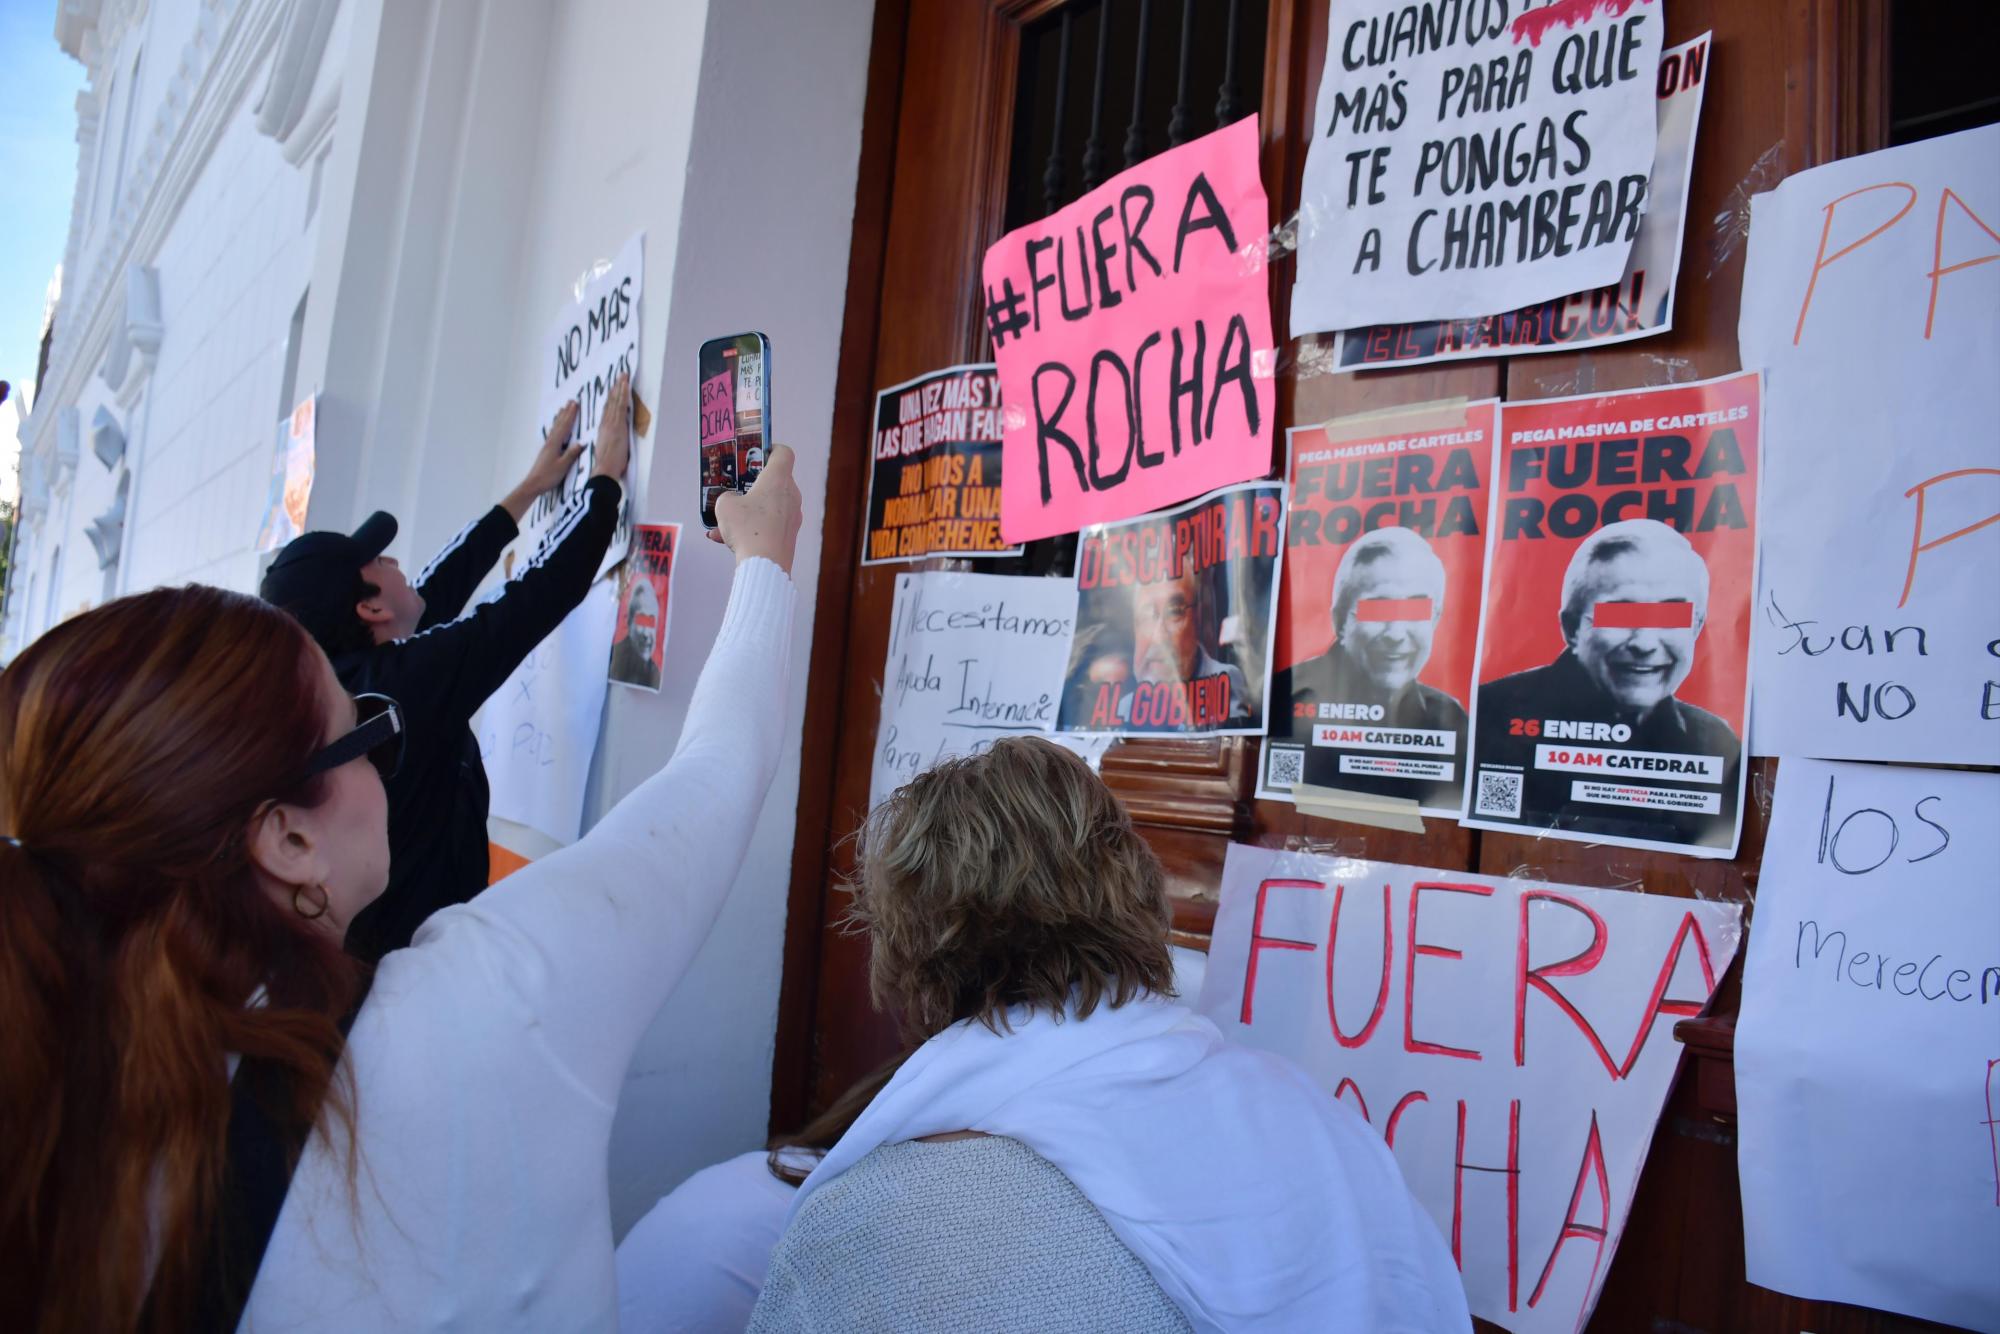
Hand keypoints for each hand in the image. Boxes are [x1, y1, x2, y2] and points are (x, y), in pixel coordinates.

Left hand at [502, 400, 582, 520]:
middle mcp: (550, 442)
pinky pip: (553, 434)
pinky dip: (556, 427)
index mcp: (555, 444)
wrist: (533, 484)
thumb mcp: (563, 466)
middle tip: (571, 401)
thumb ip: (572, 454)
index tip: (576, 404)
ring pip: (555, 428)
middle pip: (559, 424)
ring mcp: (547, 446)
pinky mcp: (546, 451)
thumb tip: (582, 442)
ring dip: (560, 418)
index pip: (565, 426)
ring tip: (563, 409)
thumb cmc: (548, 476)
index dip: (571, 415)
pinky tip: (556, 427)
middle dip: (566, 413)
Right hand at [591, 373, 632, 482]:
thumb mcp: (608, 451)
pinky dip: (621, 394)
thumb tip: (617, 443)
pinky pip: (619, 405)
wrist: (604, 469)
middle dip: (616, 388)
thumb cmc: (606, 465)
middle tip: (620, 376)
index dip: (611, 399)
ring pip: (615, 401)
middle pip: (611, 402)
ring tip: (623, 376)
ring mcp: (611, 423)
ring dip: (620, 387)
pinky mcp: (616, 425)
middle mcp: (606, 424)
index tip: (614, 390)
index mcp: (604, 429)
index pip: (608, 410)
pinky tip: (624, 385)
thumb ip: (611, 443)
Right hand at [710, 444, 801, 574]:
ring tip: (721, 524)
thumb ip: (727, 497)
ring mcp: (792, 516)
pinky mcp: (789, 536)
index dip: (771, 449)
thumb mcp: (724, 506)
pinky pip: (767, 526)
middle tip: (736, 489)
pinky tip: (725, 540)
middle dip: (753, 485)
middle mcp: (791, 495)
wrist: (765, 565)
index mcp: (778, 479)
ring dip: (746, 512)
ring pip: (768, 507)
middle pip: (775, 481)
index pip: (784, 453)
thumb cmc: (746, 528)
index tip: (757, 454)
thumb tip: (733, 502)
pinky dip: (750, 530)